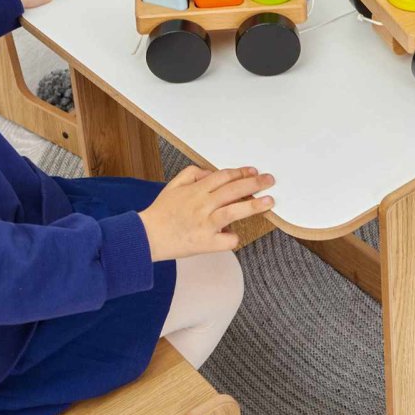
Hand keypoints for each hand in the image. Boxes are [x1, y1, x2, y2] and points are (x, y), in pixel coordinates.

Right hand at [139, 166, 274, 260]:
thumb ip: (194, 174)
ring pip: (235, 211)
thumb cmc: (161, 212)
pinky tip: (234, 235)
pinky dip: (233, 238)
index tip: (254, 172)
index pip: (224, 177)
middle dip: (256, 183)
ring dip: (255, 206)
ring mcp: (206, 224)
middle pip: (234, 190)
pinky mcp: (206, 243)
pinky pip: (227, 240)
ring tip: (269, 202)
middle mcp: (203, 205)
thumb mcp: (174, 185)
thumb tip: (213, 173)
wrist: (144, 238)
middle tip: (270, 181)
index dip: (242, 173)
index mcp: (196, 190)